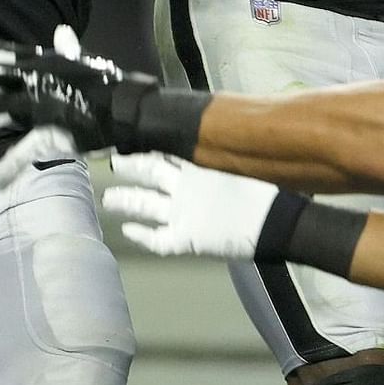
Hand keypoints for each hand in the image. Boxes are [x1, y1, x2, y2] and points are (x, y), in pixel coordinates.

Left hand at [0, 26, 162, 161]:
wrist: (128, 110)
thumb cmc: (108, 84)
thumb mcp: (85, 63)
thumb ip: (69, 50)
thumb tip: (61, 31)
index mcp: (47, 64)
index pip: (10, 53)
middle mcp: (38, 82)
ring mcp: (41, 107)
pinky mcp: (49, 132)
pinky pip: (23, 151)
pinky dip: (9, 167)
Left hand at [102, 152, 280, 257]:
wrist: (275, 220)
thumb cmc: (264, 196)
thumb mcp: (238, 172)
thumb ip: (218, 170)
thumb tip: (213, 166)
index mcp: (199, 170)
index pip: (166, 155)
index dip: (149, 151)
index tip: (134, 145)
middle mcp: (185, 188)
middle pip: (149, 171)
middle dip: (130, 167)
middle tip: (114, 163)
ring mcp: (182, 213)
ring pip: (144, 203)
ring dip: (125, 200)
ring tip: (108, 199)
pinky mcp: (186, 238)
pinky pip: (157, 239)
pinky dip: (142, 235)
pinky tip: (128, 231)